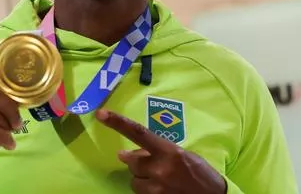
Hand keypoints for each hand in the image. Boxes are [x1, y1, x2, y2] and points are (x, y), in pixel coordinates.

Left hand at [96, 109, 225, 193]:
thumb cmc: (200, 172)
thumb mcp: (182, 155)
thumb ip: (158, 151)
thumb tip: (131, 153)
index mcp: (169, 151)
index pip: (138, 133)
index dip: (118, 123)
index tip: (101, 114)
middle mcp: (160, 169)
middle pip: (131, 161)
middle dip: (136, 161)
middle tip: (151, 164)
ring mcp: (157, 188)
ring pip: (134, 181)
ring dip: (142, 179)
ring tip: (161, 179)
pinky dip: (148, 191)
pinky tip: (162, 189)